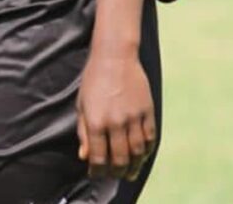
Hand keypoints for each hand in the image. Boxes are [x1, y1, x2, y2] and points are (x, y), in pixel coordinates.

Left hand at [77, 48, 156, 181]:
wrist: (115, 56)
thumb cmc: (93, 79)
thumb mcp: (82, 104)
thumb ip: (83, 132)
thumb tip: (85, 157)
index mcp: (96, 121)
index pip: (98, 157)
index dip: (97, 171)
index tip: (95, 175)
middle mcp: (116, 122)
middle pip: (120, 159)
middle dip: (116, 172)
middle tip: (114, 175)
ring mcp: (134, 117)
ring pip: (137, 152)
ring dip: (134, 166)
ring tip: (129, 172)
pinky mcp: (148, 111)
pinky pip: (150, 138)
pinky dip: (146, 151)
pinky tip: (141, 156)